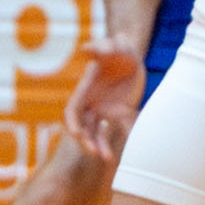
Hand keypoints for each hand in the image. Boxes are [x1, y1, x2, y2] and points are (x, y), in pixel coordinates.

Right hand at [62, 38, 143, 163]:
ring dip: (100, 146)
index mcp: (86, 88)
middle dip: (86, 141)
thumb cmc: (119, 48)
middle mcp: (92, 101)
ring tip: (108, 159)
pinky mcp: (119, 111)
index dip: (73, 123)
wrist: (132, 55)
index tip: (77, 134)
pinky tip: (128, 150)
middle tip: (95, 153)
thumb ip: (101, 47)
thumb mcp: (113, 45)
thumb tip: (86, 48)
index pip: (73, 110)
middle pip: (83, 127)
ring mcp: (104, 108)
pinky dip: (121, 138)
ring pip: (97, 132)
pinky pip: (117, 128)